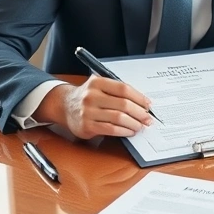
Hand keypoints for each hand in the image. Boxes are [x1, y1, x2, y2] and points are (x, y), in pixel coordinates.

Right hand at [38, 75, 153, 138]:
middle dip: (140, 113)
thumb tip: (142, 102)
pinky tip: (129, 131)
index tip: (148, 105)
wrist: (64, 106)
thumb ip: (117, 91)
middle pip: (123, 104)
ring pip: (118, 118)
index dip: (139, 97)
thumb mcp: (99, 86)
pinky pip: (110, 129)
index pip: (124, 89)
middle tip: (148, 118)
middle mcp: (91, 96)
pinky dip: (123, 131)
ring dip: (133, 123)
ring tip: (140, 126)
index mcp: (97, 82)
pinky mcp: (86, 126)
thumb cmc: (88, 96)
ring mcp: (88, 111)